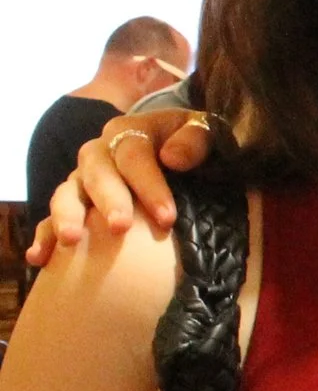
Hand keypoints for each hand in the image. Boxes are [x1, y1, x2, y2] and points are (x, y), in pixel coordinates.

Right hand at [25, 109, 205, 266]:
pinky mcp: (74, 203)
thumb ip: (195, 140)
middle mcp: (100, 154)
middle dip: (109, 201)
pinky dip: (43, 236)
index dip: (149, 185)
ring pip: (67, 193)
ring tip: (71, 240)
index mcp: (130, 132)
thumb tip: (173, 158)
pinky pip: (51, 217)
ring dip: (67, 216)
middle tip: (120, 228)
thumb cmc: (193, 146)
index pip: (134, 156)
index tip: (167, 217)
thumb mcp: (203, 132)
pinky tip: (40, 257)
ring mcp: (83, 179)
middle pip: (97, 173)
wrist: (180, 152)